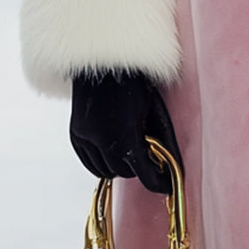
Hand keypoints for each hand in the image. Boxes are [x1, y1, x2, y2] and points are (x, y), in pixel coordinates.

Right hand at [70, 69, 182, 194]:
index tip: (166, 186)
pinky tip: (113, 151)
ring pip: (105, 172)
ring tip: (130, 151)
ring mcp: (84, 138)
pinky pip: (89, 164)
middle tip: (148, 157)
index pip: (144, 175)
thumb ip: (164, 143)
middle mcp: (100, 141)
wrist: (104, 62)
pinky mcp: (75, 135)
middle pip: (124, 173)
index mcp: (124, 137)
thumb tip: (173, 169)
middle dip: (137, 168)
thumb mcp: (156, 113)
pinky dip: (102, 163)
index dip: (158, 183)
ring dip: (119, 166)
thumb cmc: (136, 84)